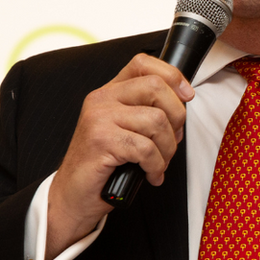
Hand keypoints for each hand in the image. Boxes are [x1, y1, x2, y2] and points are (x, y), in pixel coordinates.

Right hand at [46, 53, 194, 259]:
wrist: (72, 196)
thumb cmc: (102, 166)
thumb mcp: (123, 130)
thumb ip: (144, 111)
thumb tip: (182, 104)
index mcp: (108, 93)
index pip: (142, 63)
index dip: (172, 75)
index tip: (186, 96)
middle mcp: (102, 100)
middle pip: (156, 87)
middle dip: (177, 117)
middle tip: (172, 140)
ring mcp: (99, 119)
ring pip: (157, 120)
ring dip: (168, 148)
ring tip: (159, 163)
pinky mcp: (101, 141)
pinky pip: (146, 149)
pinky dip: (156, 166)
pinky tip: (150, 174)